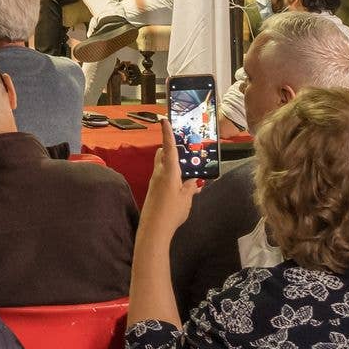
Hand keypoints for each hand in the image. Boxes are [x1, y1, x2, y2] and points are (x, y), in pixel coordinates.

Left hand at [139, 117, 203, 237]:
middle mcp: (159, 173)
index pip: (168, 148)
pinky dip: (170, 173)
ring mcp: (154, 181)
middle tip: (183, 147)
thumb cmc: (172, 212)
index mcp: (169, 172)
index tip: (164, 120)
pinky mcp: (153, 189)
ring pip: (162, 165)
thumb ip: (190, 188)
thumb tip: (195, 181)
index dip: (167, 134)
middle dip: (170, 148)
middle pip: (162, 154)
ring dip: (171, 162)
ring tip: (186, 166)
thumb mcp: (186, 199)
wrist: (154, 228)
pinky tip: (180, 183)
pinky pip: (162, 175)